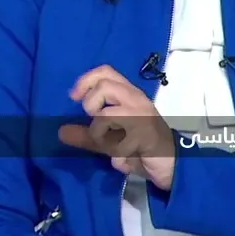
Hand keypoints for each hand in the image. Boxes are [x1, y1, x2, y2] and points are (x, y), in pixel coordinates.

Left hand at [58, 65, 176, 190]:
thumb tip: (61, 132)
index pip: (106, 72)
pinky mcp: (145, 135)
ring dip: (101, 132)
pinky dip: (116, 153)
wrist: (173, 163)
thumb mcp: (111, 140)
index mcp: (129, 95)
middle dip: (91, 105)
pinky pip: (119, 142)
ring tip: (111, 143)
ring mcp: (142, 116)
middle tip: (96, 122)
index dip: (86, 80)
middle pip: (104, 86)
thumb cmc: (142, 146)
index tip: (74, 97)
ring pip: (107, 114)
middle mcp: (136, 100)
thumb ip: (87, 135)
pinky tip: (124, 157)